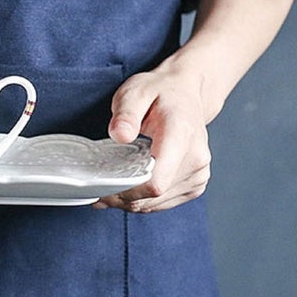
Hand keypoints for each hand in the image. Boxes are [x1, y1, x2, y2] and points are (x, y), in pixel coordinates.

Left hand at [93, 62, 211, 212]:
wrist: (184, 93)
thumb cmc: (159, 92)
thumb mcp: (135, 92)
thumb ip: (126, 113)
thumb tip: (120, 135)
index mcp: (181, 136)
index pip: (155, 182)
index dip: (125, 191)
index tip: (102, 186)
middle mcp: (196, 159)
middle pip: (154, 196)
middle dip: (122, 197)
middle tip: (97, 188)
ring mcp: (198, 174)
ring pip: (157, 204)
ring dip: (130, 201)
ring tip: (110, 186)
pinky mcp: (195, 184)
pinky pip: (163, 203)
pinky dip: (143, 200)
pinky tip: (129, 186)